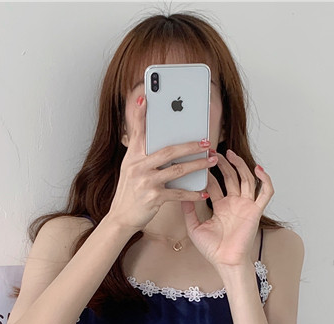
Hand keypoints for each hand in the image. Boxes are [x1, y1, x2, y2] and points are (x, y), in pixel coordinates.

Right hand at [107, 95, 214, 234]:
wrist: (121, 217)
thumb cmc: (130, 191)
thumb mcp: (130, 168)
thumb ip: (143, 153)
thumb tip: (163, 141)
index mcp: (132, 156)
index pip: (137, 130)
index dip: (140, 113)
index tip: (145, 95)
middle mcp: (138, 166)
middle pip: (169, 150)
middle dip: (191, 145)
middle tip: (207, 141)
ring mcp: (145, 181)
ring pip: (178, 170)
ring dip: (198, 165)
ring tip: (212, 161)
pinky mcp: (153, 197)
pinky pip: (178, 193)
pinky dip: (193, 193)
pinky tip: (204, 191)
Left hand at [180, 149, 273, 269]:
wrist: (225, 262)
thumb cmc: (212, 249)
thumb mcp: (194, 227)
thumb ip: (188, 210)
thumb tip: (181, 192)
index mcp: (221, 206)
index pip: (215, 183)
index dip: (209, 171)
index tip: (200, 159)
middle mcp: (234, 203)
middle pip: (230, 176)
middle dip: (223, 163)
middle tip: (213, 151)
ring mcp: (246, 205)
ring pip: (246, 179)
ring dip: (240, 165)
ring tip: (230, 153)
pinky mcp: (256, 210)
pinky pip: (265, 192)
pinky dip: (265, 180)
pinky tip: (258, 169)